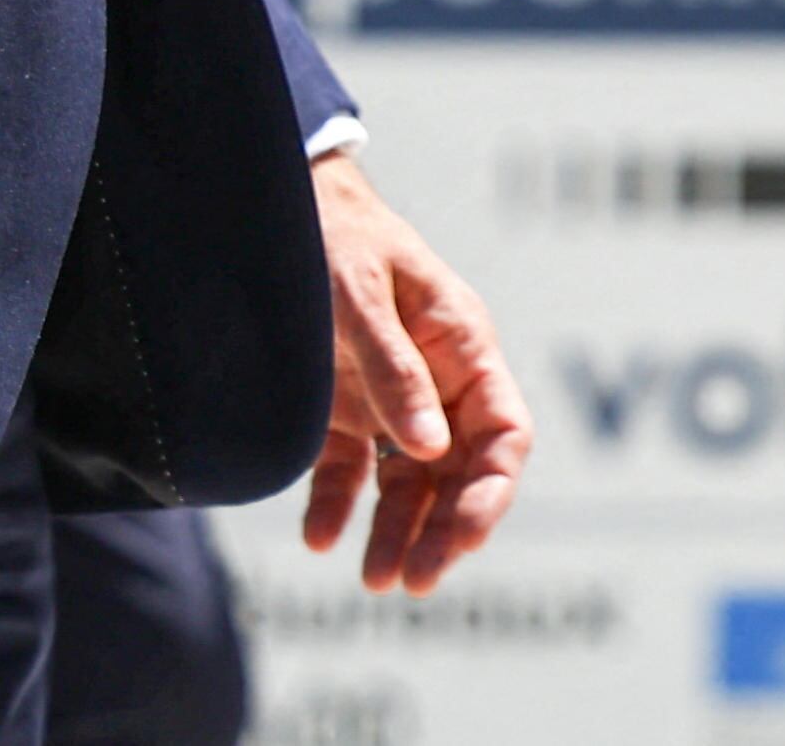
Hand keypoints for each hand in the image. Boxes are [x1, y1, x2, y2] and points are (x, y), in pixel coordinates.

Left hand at [304, 154, 531, 589]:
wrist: (281, 202)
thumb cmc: (334, 230)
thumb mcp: (358, 290)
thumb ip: (392, 365)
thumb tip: (428, 449)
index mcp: (463, 346)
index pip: (503, 434)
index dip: (490, 492)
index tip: (463, 537)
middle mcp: (436, 381)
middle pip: (457, 472)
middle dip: (441, 531)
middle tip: (412, 581)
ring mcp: (391, 397)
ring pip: (408, 482)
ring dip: (395, 531)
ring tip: (373, 582)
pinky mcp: (346, 408)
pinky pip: (353, 468)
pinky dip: (339, 504)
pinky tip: (319, 537)